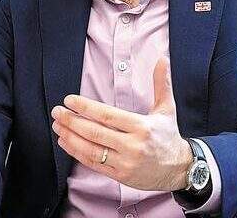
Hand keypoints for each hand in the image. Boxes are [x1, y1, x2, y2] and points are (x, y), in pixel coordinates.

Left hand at [51, 57, 192, 190]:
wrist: (179, 169)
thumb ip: (161, 84)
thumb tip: (162, 60)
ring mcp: (125, 163)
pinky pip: (94, 164)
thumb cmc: (169, 136)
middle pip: (95, 132)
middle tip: (57, 112)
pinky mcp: (120, 176)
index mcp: (142, 127)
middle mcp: (132, 146)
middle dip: (72, 121)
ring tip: (57, 126)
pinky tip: (66, 143)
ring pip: (91, 150)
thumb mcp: (167, 108)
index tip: (69, 100)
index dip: (86, 108)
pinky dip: (77, 153)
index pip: (108, 116)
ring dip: (70, 137)